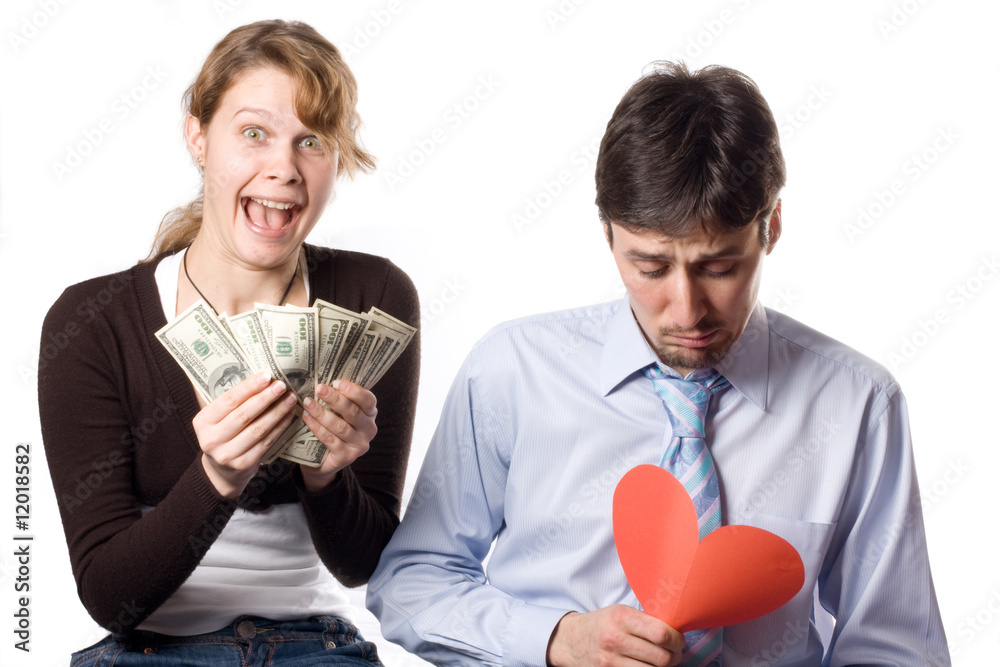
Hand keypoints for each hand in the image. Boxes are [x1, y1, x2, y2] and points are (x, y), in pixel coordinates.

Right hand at [193, 372, 297, 497]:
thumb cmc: (222, 434)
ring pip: (258, 429)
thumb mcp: (217, 419)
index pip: (228, 400)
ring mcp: (228, 454)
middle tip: (282, 385)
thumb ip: (231, 402)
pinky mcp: (244, 464)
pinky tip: (289, 415)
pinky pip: (266, 441)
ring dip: (277, 411)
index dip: (249, 387)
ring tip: (290, 398)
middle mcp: (211, 439)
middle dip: (266, 398)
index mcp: (202, 422)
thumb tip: (260, 376)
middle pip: (244, 414)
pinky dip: (280, 427)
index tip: (267, 375)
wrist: (221, 471)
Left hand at [298, 380, 377, 490]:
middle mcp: (369, 429)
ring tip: (307, 402)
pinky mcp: (346, 457)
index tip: (336, 382)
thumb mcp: (339, 411)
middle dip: (335, 399)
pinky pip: (331, 440)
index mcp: (370, 413)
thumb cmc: (332, 427)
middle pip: (353, 412)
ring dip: (322, 413)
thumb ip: (339, 397)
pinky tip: (307, 417)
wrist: (324, 460)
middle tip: (319, 388)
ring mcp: (359, 445)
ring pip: (341, 427)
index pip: (368, 400)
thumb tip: (322, 376)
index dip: (354, 391)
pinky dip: (317, 427)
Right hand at [546, 606, 684, 666]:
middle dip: (675, 657)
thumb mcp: (620, 612)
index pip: (661, 633)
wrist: (571, 640)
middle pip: (661, 658)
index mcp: (621, 618)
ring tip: (662, 661)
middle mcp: (615, 640)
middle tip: (675, 654)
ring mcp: (610, 661)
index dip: (677, 640)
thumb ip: (645, 620)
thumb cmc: (602, 624)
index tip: (678, 640)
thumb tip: (675, 631)